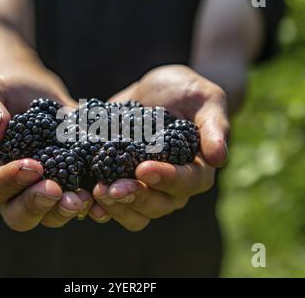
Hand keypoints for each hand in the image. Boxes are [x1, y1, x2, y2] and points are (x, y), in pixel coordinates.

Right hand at [0, 75, 92, 230]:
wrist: (35, 95)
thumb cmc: (5, 91)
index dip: (9, 181)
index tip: (33, 166)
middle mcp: (14, 189)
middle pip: (19, 215)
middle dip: (38, 205)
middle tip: (56, 191)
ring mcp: (44, 190)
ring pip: (51, 215)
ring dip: (66, 210)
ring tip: (83, 197)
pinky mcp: (70, 184)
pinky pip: (79, 204)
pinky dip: (92, 205)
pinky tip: (104, 198)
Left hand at [89, 65, 229, 230]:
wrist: (156, 92)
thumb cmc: (187, 92)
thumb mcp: (206, 100)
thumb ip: (214, 127)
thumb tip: (219, 157)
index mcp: (197, 170)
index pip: (186, 183)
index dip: (166, 179)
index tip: (143, 168)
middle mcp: (172, 186)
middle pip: (158, 205)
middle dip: (134, 196)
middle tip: (110, 187)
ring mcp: (147, 188)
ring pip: (135, 213)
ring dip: (115, 207)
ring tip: (96, 192)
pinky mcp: (122, 183)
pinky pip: (114, 207)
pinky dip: (99, 207)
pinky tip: (85, 199)